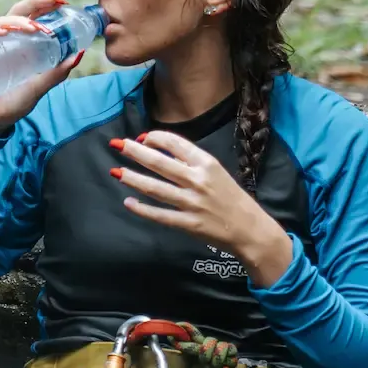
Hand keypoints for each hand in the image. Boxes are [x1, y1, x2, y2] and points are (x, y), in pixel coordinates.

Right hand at [0, 0, 82, 136]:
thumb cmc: (14, 103)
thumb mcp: (39, 87)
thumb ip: (57, 73)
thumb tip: (79, 53)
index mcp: (22, 43)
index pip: (32, 16)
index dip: (44, 5)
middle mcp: (6, 40)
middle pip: (17, 13)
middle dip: (34, 3)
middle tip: (51, 0)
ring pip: (1, 22)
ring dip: (17, 21)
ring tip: (32, 27)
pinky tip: (3, 31)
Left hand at [109, 132, 294, 286]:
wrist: (250, 229)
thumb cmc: (231, 197)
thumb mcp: (216, 171)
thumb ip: (190, 162)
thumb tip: (157, 150)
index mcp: (207, 163)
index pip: (175, 143)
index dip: (154, 138)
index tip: (141, 138)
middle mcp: (199, 181)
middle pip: (160, 163)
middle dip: (135, 152)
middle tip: (118, 145)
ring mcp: (193, 203)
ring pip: (156, 188)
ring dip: (133, 179)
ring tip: (116, 172)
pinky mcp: (190, 224)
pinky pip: (160, 215)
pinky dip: (142, 209)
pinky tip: (128, 202)